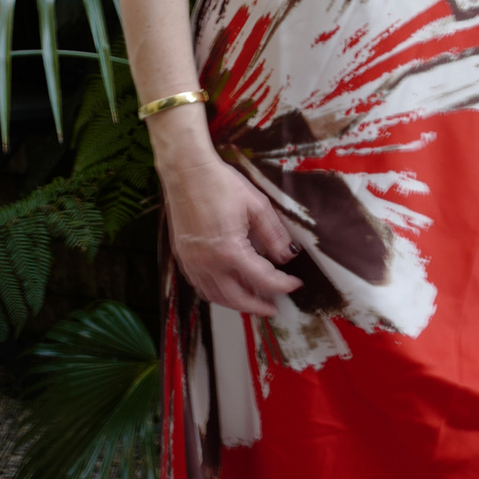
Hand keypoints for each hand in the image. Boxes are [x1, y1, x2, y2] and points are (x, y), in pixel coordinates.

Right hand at [163, 151, 300, 316]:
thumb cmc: (220, 184)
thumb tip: (287, 256)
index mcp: (229, 251)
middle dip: (258, 306)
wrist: (186, 171)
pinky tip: (228, 286)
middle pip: (237, 298)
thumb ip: (274, 235)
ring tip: (253, 299)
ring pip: (216, 296)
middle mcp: (208, 263)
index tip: (294, 284)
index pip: (262, 279)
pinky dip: (217, 292)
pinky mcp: (183, 257)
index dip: (282, 285)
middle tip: (273, 307)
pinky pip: (201, 285)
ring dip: (236, 303)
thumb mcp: (257, 206)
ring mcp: (192, 262)